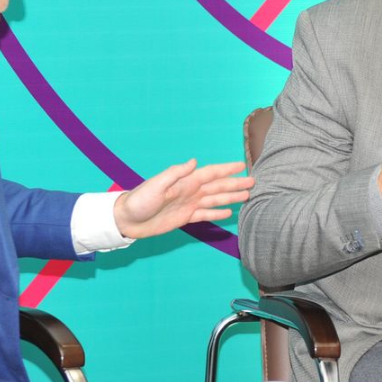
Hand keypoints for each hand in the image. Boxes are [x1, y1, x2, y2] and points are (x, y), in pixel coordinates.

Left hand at [114, 160, 253, 238]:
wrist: (128, 220)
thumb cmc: (139, 200)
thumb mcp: (156, 185)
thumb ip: (175, 173)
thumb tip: (194, 162)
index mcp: (186, 181)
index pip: (211, 173)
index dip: (226, 169)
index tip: (242, 165)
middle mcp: (191, 191)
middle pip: (218, 186)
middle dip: (235, 183)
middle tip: (253, 181)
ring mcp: (189, 204)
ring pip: (216, 199)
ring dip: (231, 197)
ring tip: (247, 195)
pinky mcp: (186, 218)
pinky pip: (206, 214)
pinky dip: (218, 212)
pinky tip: (229, 212)